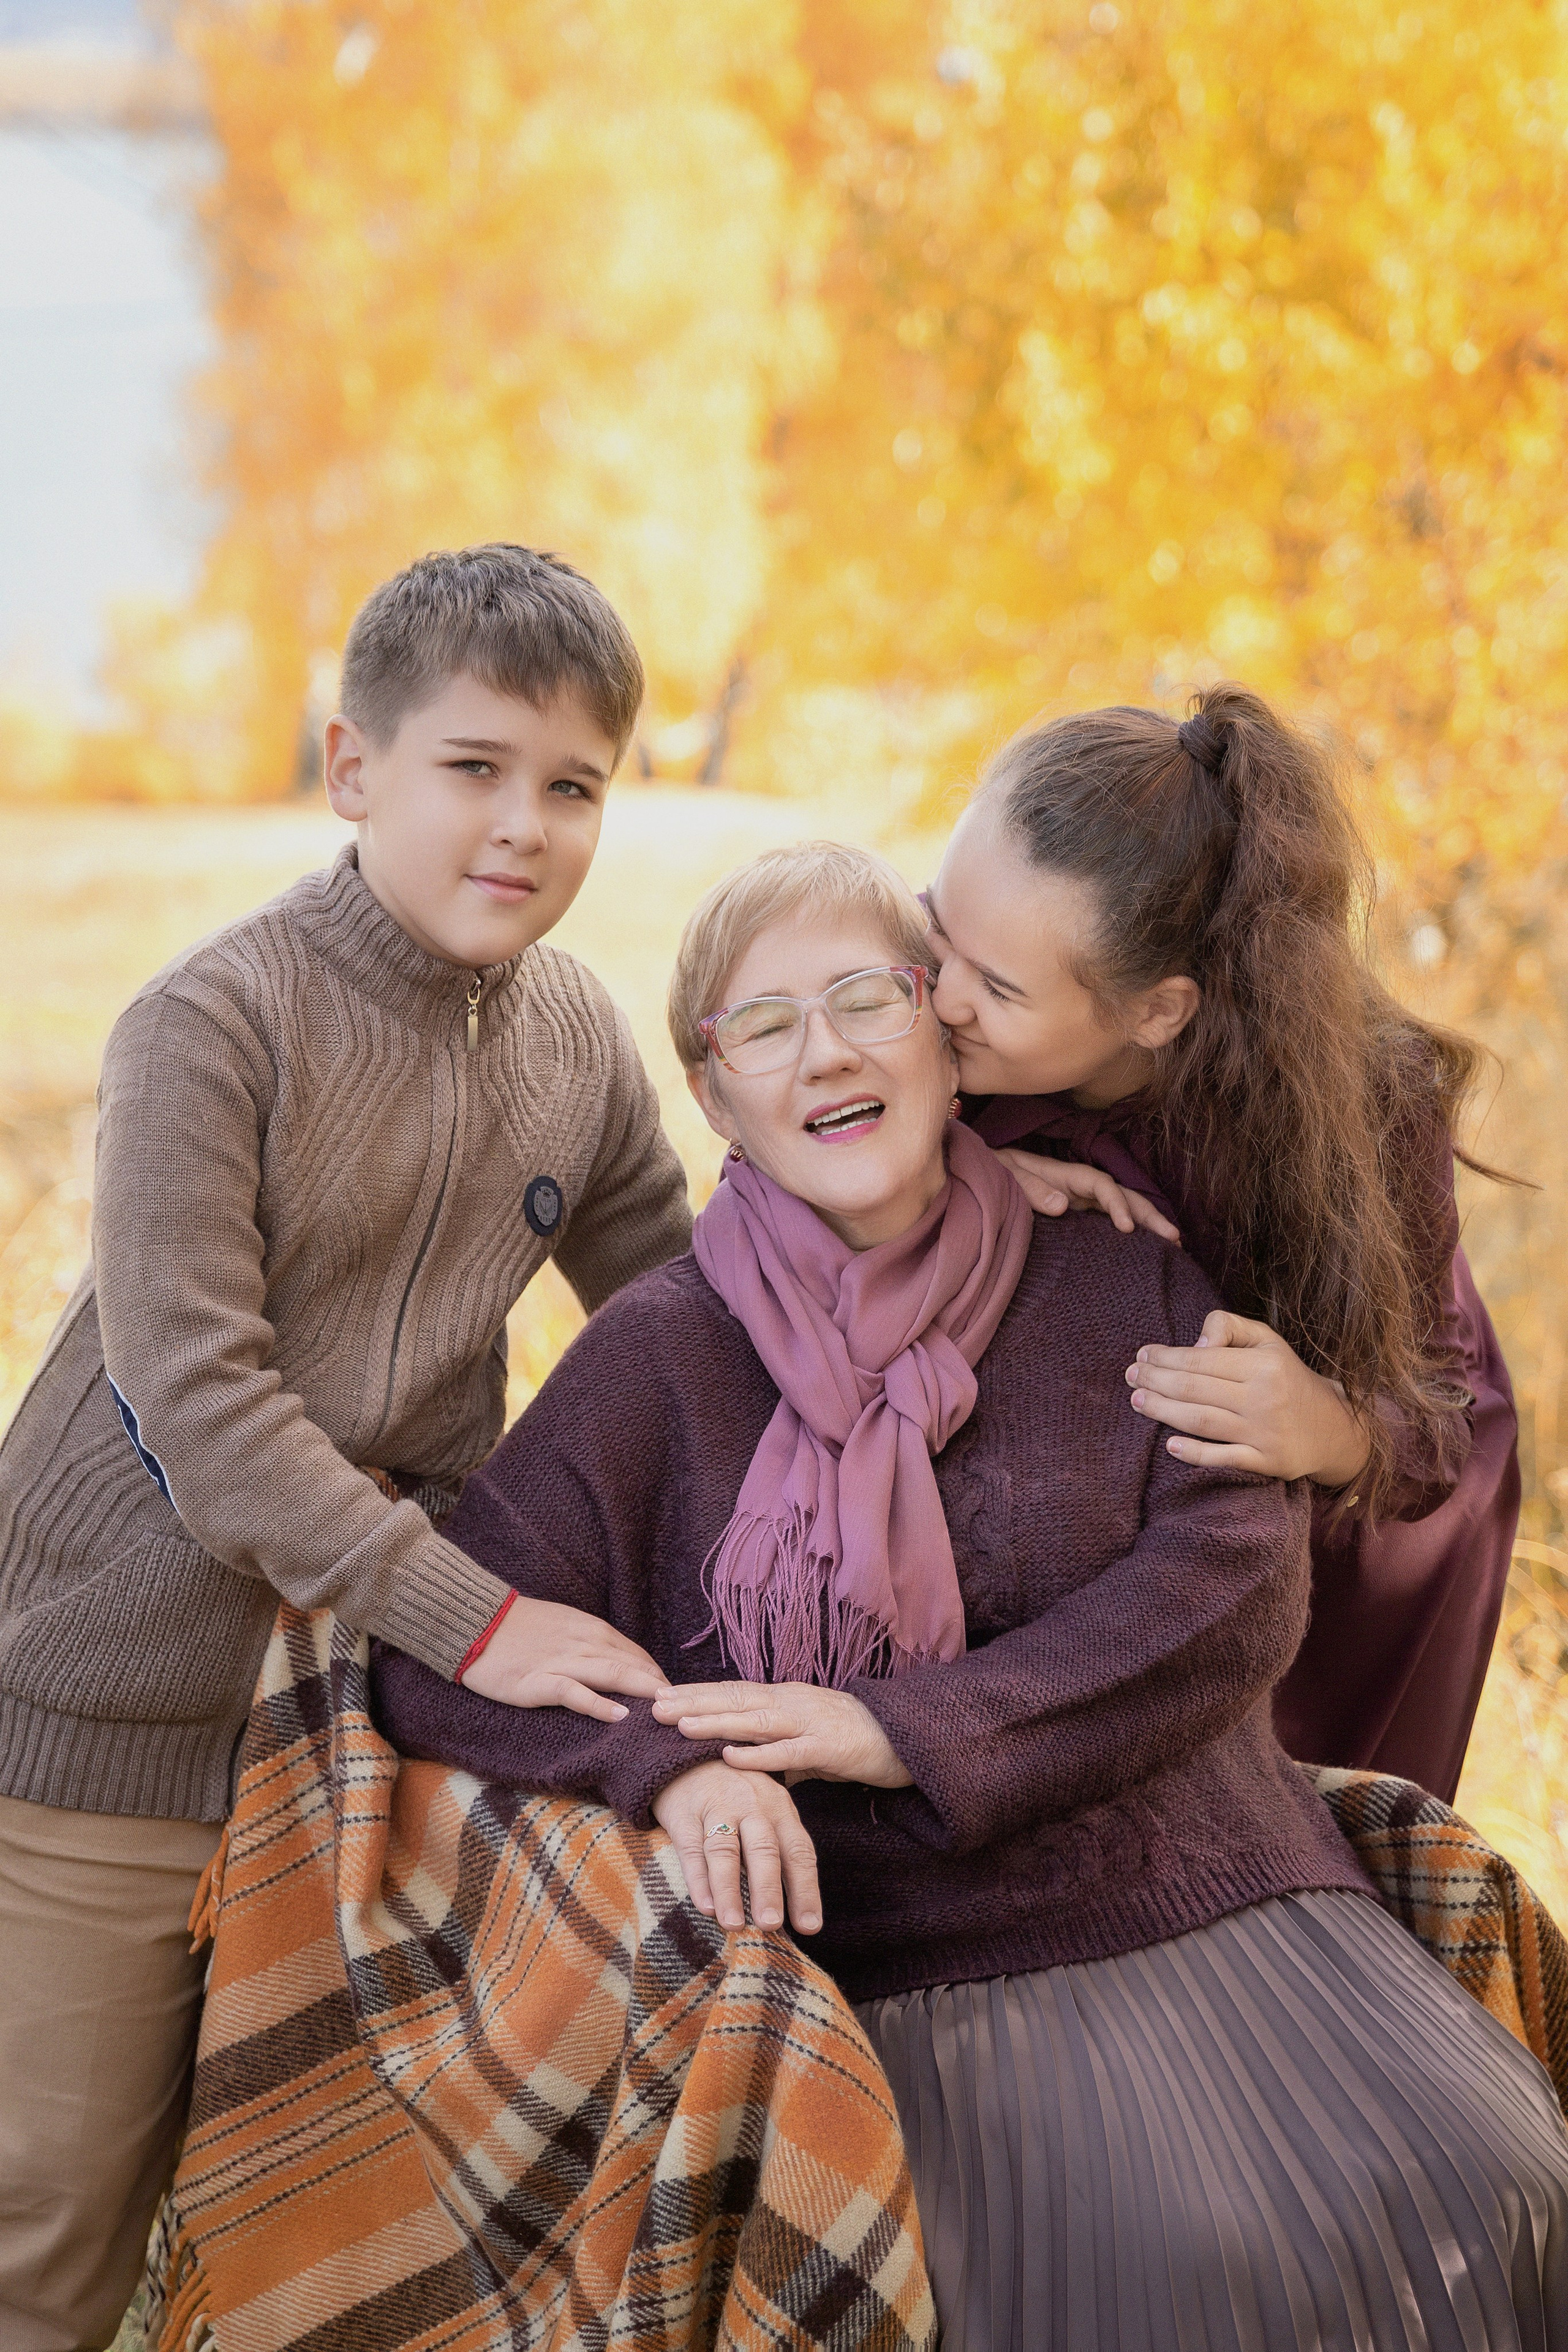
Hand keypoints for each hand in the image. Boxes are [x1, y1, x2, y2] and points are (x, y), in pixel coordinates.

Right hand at [460, 1595, 670, 1719]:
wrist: (474, 1621)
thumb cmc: (517, 1627)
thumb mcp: (562, 1626)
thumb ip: (590, 1643)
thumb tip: (617, 1662)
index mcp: (590, 1629)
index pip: (635, 1654)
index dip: (656, 1675)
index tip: (674, 1697)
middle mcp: (584, 1642)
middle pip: (632, 1665)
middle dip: (660, 1688)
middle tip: (685, 1710)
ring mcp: (562, 1662)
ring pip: (613, 1675)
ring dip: (643, 1693)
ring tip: (668, 1712)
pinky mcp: (539, 1681)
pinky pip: (576, 1693)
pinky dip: (600, 1705)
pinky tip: (620, 1717)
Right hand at [652, 1760, 821, 1933]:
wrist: (692, 1755)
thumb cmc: (739, 1795)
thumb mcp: (769, 1811)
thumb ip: (781, 1852)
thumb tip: (799, 1910)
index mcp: (780, 1809)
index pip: (798, 1852)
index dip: (805, 1889)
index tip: (810, 1926)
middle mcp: (752, 1807)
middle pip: (763, 1850)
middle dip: (768, 1888)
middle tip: (771, 1925)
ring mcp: (717, 1809)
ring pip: (725, 1851)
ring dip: (730, 1890)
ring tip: (734, 1924)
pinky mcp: (685, 1814)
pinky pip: (692, 1850)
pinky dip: (698, 1879)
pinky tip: (705, 1906)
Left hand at [653, 1680, 914, 1788]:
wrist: (907, 1739)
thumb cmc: (855, 1740)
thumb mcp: (806, 1743)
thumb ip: (775, 1751)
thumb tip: (742, 1765)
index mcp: (785, 1698)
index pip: (732, 1691)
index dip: (696, 1692)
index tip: (660, 1693)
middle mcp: (792, 1702)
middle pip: (734, 1698)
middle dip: (693, 1701)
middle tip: (653, 1704)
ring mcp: (809, 1721)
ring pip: (753, 1719)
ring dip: (715, 1721)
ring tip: (679, 1724)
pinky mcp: (827, 1746)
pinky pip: (786, 1751)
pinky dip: (756, 1754)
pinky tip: (728, 1755)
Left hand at [996, 1150, 1179, 1243]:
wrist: (988, 1173)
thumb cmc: (999, 1173)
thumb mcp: (1010, 1177)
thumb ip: (1032, 1190)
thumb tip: (1063, 1206)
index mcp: (1070, 1175)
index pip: (1103, 1186)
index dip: (1117, 1205)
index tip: (1127, 1228)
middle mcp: (1083, 1187)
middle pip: (1125, 1197)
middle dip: (1150, 1215)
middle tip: (1174, 1238)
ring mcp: (1084, 1201)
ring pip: (1124, 1209)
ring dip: (1148, 1224)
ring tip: (1174, 1246)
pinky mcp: (1080, 1215)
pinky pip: (1110, 1222)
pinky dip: (1132, 1233)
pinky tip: (1145, 1250)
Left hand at [1127, 1308, 1372, 1487]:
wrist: (1333, 1427)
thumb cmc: (1287, 1377)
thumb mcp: (1267, 1341)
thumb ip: (1229, 1327)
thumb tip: (1194, 1344)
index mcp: (1264, 1364)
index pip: (1201, 1359)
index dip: (1166, 1357)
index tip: (1143, 1355)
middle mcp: (1264, 1397)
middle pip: (1195, 1388)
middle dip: (1156, 1381)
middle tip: (1130, 1376)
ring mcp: (1264, 1433)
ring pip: (1202, 1421)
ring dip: (1163, 1411)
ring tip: (1137, 1401)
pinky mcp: (1267, 1462)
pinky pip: (1223, 1458)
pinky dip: (1195, 1453)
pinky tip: (1169, 1445)